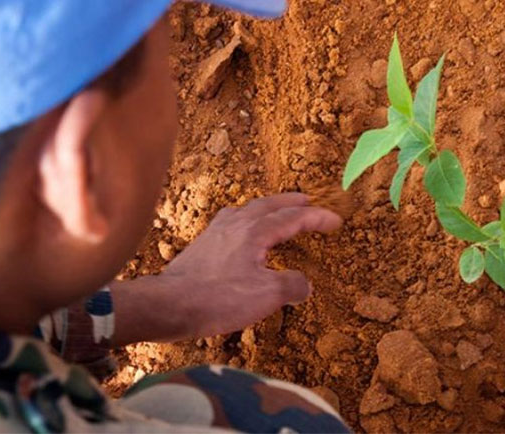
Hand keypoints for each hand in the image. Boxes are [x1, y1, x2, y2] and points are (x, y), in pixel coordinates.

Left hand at [161, 193, 341, 337]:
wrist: (169, 304)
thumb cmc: (217, 298)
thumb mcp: (265, 295)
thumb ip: (291, 285)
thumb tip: (305, 284)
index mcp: (255, 231)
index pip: (293, 218)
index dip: (317, 218)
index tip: (336, 220)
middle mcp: (236, 223)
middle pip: (269, 205)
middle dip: (292, 202)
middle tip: (308, 200)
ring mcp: (216, 232)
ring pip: (248, 210)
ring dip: (268, 208)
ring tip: (277, 212)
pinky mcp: (202, 245)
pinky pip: (232, 222)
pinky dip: (247, 220)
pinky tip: (242, 233)